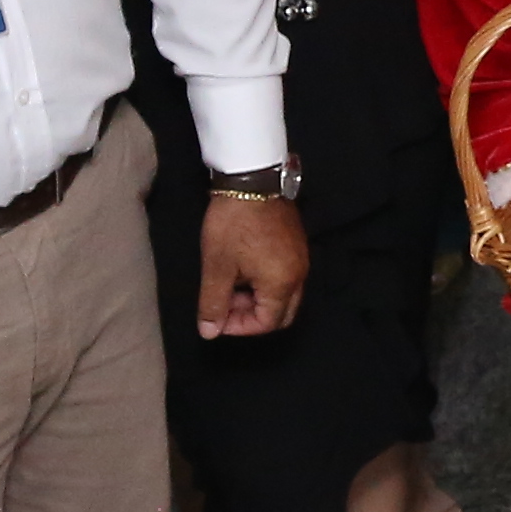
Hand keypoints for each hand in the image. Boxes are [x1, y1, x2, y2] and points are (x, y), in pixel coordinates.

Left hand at [198, 191, 310, 337]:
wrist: (251, 179)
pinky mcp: (297, 243)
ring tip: (231, 283)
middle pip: (282, 314)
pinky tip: (245, 267)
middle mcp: (300, 275)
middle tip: (226, 304)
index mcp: (282, 284)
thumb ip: (213, 303)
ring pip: (285, 295)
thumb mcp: (217, 266)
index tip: (217, 316)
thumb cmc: (233, 224)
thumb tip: (209, 332)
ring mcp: (301, 257)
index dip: (239, 327)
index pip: (267, 324)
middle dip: (252, 316)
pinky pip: (287, 276)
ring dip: (259, 299)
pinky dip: (267, 282)